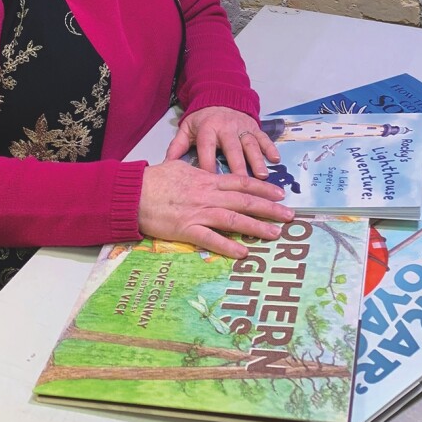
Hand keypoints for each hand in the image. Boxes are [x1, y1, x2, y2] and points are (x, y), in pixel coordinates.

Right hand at [138, 160, 293, 258]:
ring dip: (257, 227)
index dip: (263, 188)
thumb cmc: (154, 179)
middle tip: (290, 216)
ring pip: (234, 219)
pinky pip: (211, 239)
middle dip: (269, 208)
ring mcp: (198, 213)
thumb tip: (211, 175)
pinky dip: (228, 246)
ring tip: (275, 234)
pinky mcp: (186, 230)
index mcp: (207, 180)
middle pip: (245, 201)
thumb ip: (199, 174)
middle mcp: (207, 195)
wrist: (132, 193)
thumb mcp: (180, 168)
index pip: (241, 183)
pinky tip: (243, 252)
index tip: (280, 193)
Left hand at [165, 106, 280, 176]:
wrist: (220, 97)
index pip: (207, 149)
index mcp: (207, 129)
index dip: (208, 165)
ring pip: (250, 144)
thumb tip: (165, 166)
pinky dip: (270, 148)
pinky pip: (264, 137)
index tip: (210, 184)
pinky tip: (276, 160)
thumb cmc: (202, 120)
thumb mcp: (186, 129)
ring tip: (263, 176)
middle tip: (242, 185)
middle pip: (232, 149)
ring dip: (257, 160)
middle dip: (238, 166)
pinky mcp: (254, 126)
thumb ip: (177, 146)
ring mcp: (242, 127)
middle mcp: (226, 128)